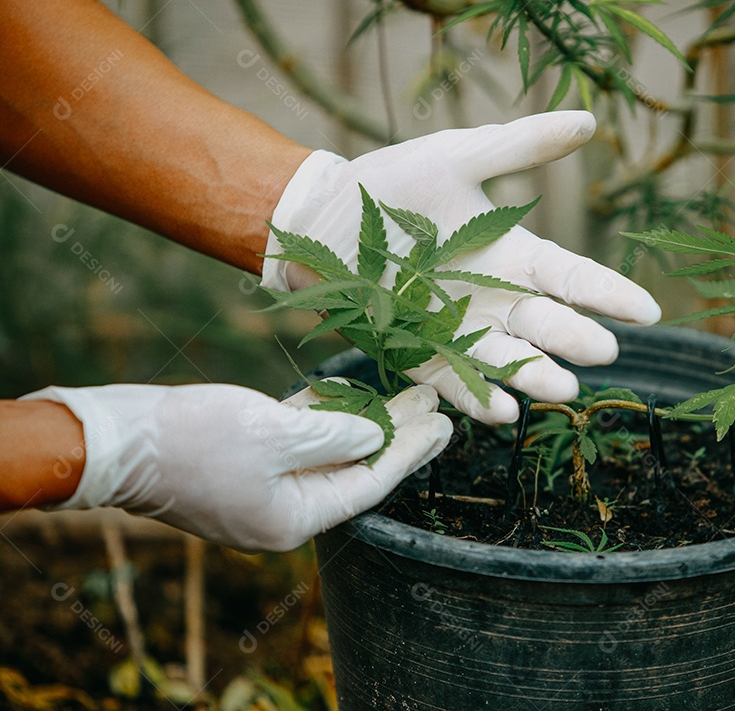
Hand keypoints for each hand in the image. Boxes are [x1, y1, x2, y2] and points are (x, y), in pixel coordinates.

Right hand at [21, 381, 450, 552]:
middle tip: (436, 406)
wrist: (112, 440)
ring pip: (327, 453)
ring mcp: (260, 488)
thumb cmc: (191, 439)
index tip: (444, 423)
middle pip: (353, 470)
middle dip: (396, 437)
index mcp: (292, 518)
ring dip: (364, 423)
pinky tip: (349, 394)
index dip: (410, 452)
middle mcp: (281, 511)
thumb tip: (376, 438)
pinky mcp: (242, 462)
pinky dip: (323, 419)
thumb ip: (335, 436)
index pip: (368, 485)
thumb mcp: (274, 432)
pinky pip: (296, 442)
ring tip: (404, 395)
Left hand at [264, 111, 660, 423]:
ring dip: (538, 377)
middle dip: (577, 340)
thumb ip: (520, 147)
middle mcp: (498, 300)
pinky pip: (458, 381)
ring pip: (512, 361)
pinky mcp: (421, 354)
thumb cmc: (394, 183)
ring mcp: (462, 331)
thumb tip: (588, 120)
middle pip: (550, 326)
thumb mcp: (458, 157)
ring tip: (563, 389)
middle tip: (603, 352)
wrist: (323, 217)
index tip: (648, 312)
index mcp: (515, 255)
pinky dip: (480, 398)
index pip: (576, 279)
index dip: (611, 295)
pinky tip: (502, 410)